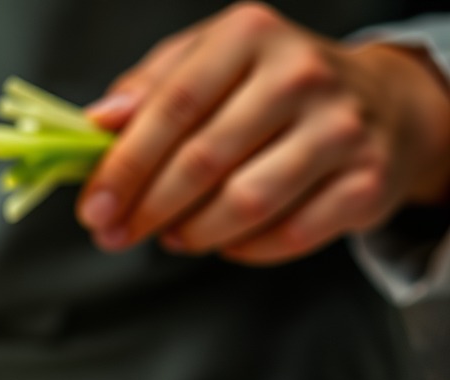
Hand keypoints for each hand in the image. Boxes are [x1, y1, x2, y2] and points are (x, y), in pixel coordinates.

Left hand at [77, 2, 449, 263]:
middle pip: (203, 161)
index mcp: (250, 35)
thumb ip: (149, 89)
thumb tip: (96, 124)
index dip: (125, 167)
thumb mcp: (208, 62)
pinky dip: (245, 250)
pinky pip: (287, 235)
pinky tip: (226, 242)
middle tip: (117, 236)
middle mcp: (300, 74)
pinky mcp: (365, 181)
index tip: (94, 209)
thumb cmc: (269, 87)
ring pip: (244, 204)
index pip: (172, 107)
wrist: (378, 104)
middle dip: (147, 210)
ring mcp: (340, 128)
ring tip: (173, 237)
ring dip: (194, 233)